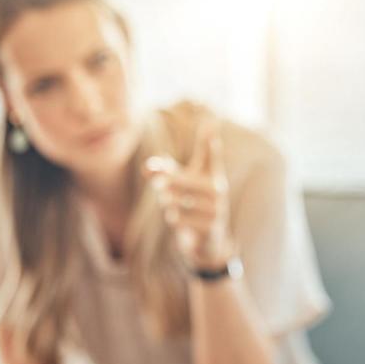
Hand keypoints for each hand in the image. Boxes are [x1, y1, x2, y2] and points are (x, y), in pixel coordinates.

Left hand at [144, 118, 232, 268]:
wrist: (208, 240)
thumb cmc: (192, 204)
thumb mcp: (181, 186)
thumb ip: (164, 172)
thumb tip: (147, 167)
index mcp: (212, 175)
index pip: (210, 155)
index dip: (209, 141)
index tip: (210, 123)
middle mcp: (218, 189)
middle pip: (178, 180)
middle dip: (163, 184)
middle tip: (158, 186)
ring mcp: (217, 209)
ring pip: (174, 201)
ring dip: (167, 205)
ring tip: (174, 207)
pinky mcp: (211, 226)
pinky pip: (178, 218)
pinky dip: (173, 218)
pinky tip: (179, 220)